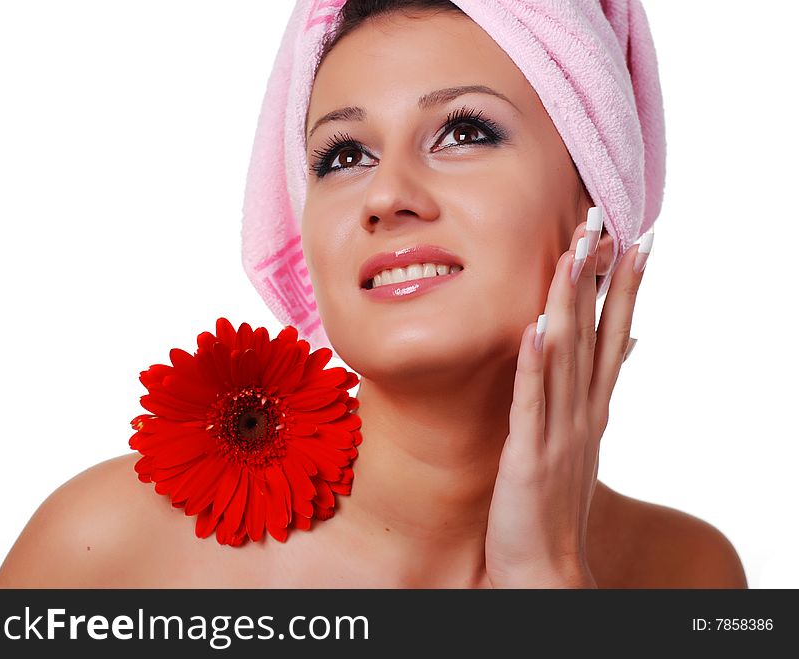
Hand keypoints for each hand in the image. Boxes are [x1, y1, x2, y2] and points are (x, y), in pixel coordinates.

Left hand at [484, 215, 651, 587]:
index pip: (613, 336)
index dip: (625, 288)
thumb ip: (592, 394)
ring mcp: (558, 433)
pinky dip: (534, 364)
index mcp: (592, 409)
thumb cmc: (554, 504)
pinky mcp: (528, 455)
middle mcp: (583, 414)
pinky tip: (535, 327)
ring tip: (574, 255)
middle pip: (597, 335)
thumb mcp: (581, 442)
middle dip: (604, 279)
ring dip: (570, 304)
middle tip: (610, 225)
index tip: (636, 242)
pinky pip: (530, 402)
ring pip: (566, 357)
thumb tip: (618, 350)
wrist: (544, 568)